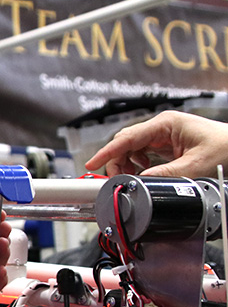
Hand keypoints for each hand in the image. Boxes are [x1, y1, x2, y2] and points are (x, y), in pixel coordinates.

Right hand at [85, 110, 227, 178]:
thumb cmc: (227, 150)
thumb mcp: (195, 166)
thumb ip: (165, 174)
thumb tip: (140, 182)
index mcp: (166, 124)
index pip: (127, 137)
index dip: (107, 152)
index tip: (92, 163)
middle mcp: (162, 127)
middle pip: (125, 143)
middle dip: (117, 162)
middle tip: (117, 179)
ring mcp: (164, 136)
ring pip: (131, 149)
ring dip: (127, 165)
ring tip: (134, 177)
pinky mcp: (167, 147)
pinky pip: (142, 155)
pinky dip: (138, 166)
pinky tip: (144, 172)